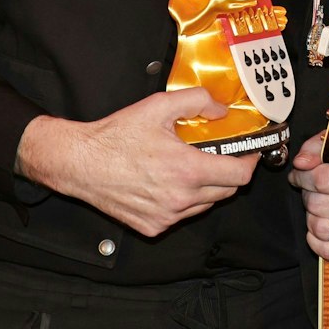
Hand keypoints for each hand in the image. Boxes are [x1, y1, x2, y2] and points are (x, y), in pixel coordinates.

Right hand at [14, 89, 256, 237]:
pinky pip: (182, 216)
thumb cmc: (116, 136)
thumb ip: (198, 101)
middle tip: (223, 156)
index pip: (240, 176)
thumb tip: (222, 110)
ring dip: (208, 188)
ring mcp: (166, 217)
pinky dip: (184, 201)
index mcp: (187, 171)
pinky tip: (171, 184)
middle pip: (227, 191)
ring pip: (205, 205)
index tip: (248, 152)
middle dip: (230, 173)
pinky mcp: (152, 227)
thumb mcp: (159, 106)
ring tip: (193, 168)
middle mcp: (180, 199)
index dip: (250, 162)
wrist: (78, 163)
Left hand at [289, 131, 328, 262]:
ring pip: (321, 229)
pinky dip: (317, 242)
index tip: (300, 174)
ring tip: (321, 209)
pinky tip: (323, 228)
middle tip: (313, 192)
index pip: (323, 179)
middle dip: (308, 197)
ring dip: (312, 219)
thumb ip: (315, 148)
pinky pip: (328, 251)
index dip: (303, 177)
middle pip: (318, 205)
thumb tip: (302, 163)